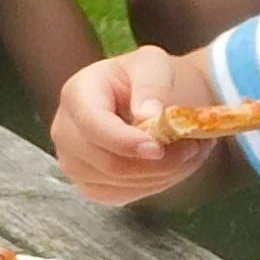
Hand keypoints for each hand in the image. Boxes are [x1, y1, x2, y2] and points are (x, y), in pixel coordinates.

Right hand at [52, 44, 201, 206]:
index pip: (93, 125)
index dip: (124, 141)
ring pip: (119, 183)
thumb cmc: (146, 77)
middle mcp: (65, 131)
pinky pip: (123, 195)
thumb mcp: (153, 63)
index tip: (158, 148)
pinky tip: (172, 165)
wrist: (145, 98)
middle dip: (157, 162)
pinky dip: (155, 185)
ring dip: (163, 174)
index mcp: (76, 94)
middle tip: (194, 147)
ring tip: (191, 151)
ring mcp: (73, 163)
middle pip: (108, 163)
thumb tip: (147, 116)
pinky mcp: (90, 185)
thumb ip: (151, 84)